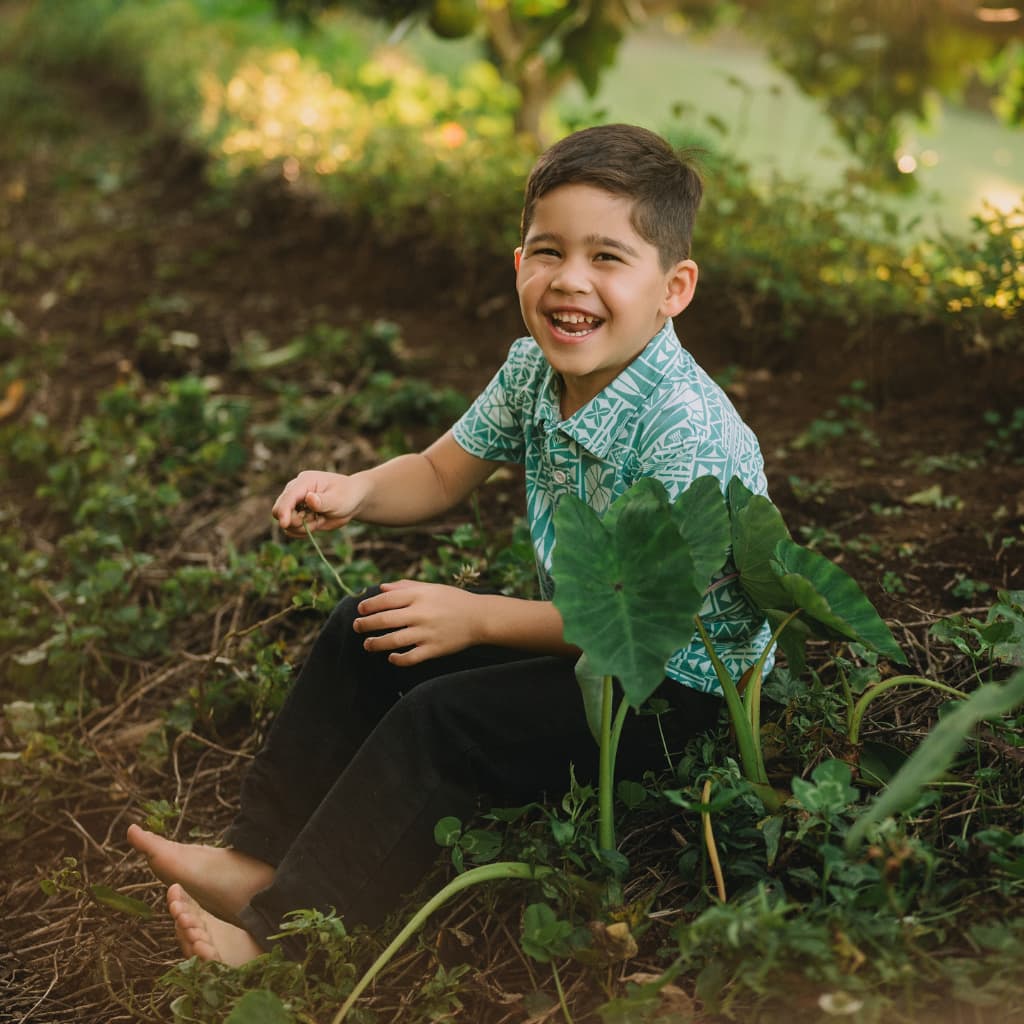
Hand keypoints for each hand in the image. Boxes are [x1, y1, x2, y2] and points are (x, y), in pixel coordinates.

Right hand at [271, 470, 367, 535]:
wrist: (352, 501)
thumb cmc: (346, 495)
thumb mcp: (338, 499)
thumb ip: (323, 501)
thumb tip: (309, 498)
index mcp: (304, 482)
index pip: (288, 497)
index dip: (284, 510)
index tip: (284, 524)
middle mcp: (295, 492)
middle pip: (280, 510)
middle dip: (295, 521)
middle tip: (315, 519)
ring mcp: (295, 504)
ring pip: (287, 523)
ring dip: (303, 527)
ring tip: (320, 519)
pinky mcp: (298, 515)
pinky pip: (292, 530)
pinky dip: (304, 531)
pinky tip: (317, 523)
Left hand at [353, 580, 481, 665]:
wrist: (480, 617)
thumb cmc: (453, 600)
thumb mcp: (431, 588)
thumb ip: (406, 587)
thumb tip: (381, 588)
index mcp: (420, 595)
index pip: (386, 599)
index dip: (369, 605)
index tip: (360, 609)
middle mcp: (421, 613)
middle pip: (385, 620)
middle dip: (366, 624)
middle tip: (356, 626)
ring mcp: (427, 632)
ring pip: (393, 641)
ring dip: (375, 644)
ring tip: (367, 644)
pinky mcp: (434, 649)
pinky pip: (410, 657)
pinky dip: (398, 659)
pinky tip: (391, 657)